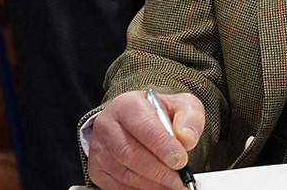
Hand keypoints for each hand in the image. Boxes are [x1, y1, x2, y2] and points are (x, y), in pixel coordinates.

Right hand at [87, 90, 204, 189]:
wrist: (137, 121)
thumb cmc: (158, 114)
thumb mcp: (180, 105)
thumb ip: (189, 118)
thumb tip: (187, 139)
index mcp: (127, 105)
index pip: (143, 126)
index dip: (163, 146)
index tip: (180, 160)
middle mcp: (108, 125)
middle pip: (131, 153)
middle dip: (159, 171)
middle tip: (180, 179)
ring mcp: (99, 149)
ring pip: (124, 173)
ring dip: (151, 183)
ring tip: (172, 184)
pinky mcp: (97, 169)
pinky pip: (117, 186)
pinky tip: (157, 187)